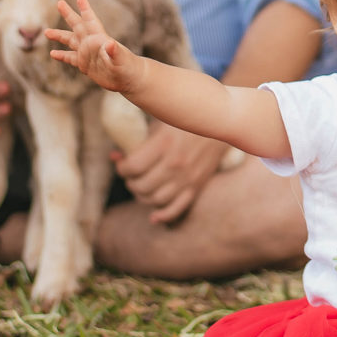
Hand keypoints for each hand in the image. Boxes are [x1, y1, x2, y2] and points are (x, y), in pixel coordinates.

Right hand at [45, 0, 139, 92]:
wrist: (129, 79)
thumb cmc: (127, 67)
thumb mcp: (120, 59)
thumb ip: (114, 52)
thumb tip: (110, 44)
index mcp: (99, 38)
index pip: (90, 21)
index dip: (85, 9)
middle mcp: (91, 43)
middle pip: (78, 25)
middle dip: (69, 14)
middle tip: (59, 3)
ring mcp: (87, 53)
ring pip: (70, 41)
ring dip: (59, 36)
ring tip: (46, 32)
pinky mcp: (86, 64)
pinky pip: (70, 58)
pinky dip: (62, 56)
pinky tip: (53, 54)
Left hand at [112, 119, 228, 223]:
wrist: (221, 125)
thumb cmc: (186, 120)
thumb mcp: (161, 122)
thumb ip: (138, 139)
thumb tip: (114, 156)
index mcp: (165, 143)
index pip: (133, 167)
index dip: (122, 168)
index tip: (122, 163)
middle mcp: (176, 163)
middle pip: (141, 186)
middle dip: (130, 181)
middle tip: (131, 175)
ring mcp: (187, 177)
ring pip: (155, 200)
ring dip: (142, 196)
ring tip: (141, 186)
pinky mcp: (197, 186)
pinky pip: (177, 209)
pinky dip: (163, 215)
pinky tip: (153, 215)